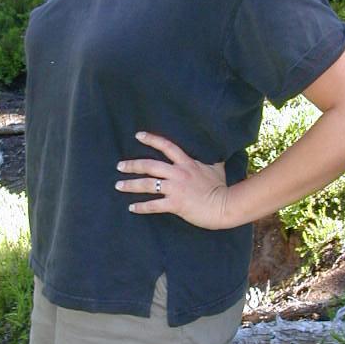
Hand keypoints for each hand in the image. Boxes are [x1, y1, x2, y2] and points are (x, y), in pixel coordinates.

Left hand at [115, 131, 231, 229]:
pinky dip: (141, 207)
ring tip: (119, 185)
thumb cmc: (221, 187)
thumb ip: (211, 159)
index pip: (167, 146)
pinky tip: (132, 208)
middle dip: (132, 165)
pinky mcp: (175, 204)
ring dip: (131, 185)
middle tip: (119, 166)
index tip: (138, 135)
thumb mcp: (216, 167)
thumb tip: (218, 150)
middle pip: (150, 165)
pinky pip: (154, 205)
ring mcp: (176, 188)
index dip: (152, 139)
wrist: (225, 205)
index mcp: (187, 163)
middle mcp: (178, 173)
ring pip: (148, 184)